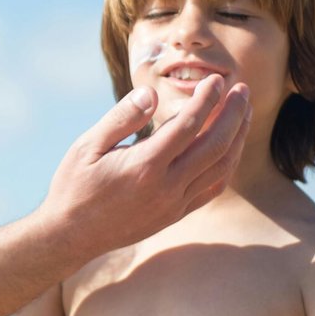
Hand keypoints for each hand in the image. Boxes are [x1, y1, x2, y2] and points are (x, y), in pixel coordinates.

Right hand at [42, 77, 249, 261]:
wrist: (71, 236)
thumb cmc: (74, 185)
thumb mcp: (87, 146)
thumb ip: (121, 118)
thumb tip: (152, 94)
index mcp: (144, 166)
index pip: (188, 125)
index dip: (207, 99)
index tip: (216, 79)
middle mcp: (166, 187)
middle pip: (216, 145)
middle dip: (233, 114)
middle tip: (243, 89)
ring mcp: (174, 204)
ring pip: (221, 168)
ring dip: (237, 138)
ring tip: (243, 112)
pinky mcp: (175, 215)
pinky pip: (212, 188)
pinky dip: (227, 164)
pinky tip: (229, 146)